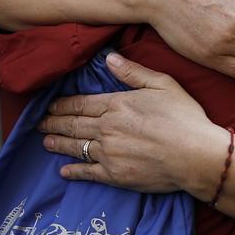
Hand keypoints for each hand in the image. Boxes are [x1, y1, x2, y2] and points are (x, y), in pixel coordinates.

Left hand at [41, 53, 229, 194]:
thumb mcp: (162, 85)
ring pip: (76, 146)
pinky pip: (87, 173)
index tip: (50, 106)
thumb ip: (133, 73)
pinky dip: (73, 172)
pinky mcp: (114, 175)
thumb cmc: (184, 118)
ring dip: (58, 143)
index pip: (81, 103)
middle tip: (39, 123)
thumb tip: (109, 59)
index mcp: (116, 104)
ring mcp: (108, 153)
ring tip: (46, 141)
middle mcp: (106, 128)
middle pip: (73, 124)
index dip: (63, 105)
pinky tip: (64, 172)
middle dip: (54, 123)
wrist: (195, 156)